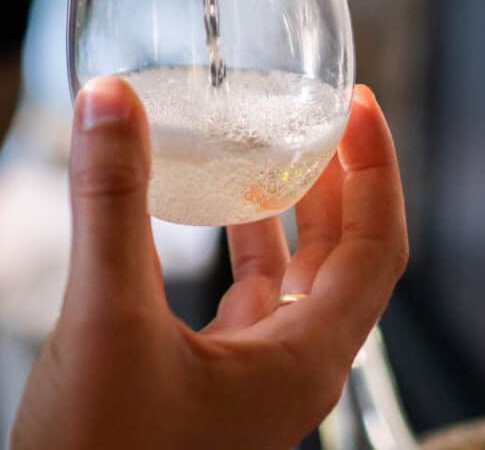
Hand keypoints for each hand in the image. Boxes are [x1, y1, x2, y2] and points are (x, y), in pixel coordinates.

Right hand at [12, 79, 407, 449]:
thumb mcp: (106, 320)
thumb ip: (111, 205)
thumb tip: (110, 103)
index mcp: (300, 361)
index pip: (378, 249)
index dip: (377, 171)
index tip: (359, 108)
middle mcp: (288, 368)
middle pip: (345, 258)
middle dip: (340, 181)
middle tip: (321, 113)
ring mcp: (249, 377)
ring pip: (295, 276)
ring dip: (292, 209)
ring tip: (272, 145)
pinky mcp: (207, 380)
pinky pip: (247, 294)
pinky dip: (241, 241)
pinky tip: (211, 208)